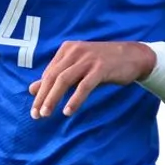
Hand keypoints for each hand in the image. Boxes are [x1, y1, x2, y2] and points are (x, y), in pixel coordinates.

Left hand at [28, 41, 155, 118]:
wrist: (133, 56)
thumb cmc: (103, 64)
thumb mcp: (77, 69)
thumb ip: (56, 78)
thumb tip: (32, 89)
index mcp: (67, 49)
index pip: (49, 73)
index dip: (40, 92)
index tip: (35, 109)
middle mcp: (75, 51)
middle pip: (53, 77)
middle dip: (42, 97)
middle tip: (36, 115)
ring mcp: (88, 59)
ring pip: (64, 80)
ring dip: (53, 99)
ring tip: (46, 114)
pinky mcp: (101, 68)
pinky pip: (84, 85)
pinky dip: (74, 99)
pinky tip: (68, 111)